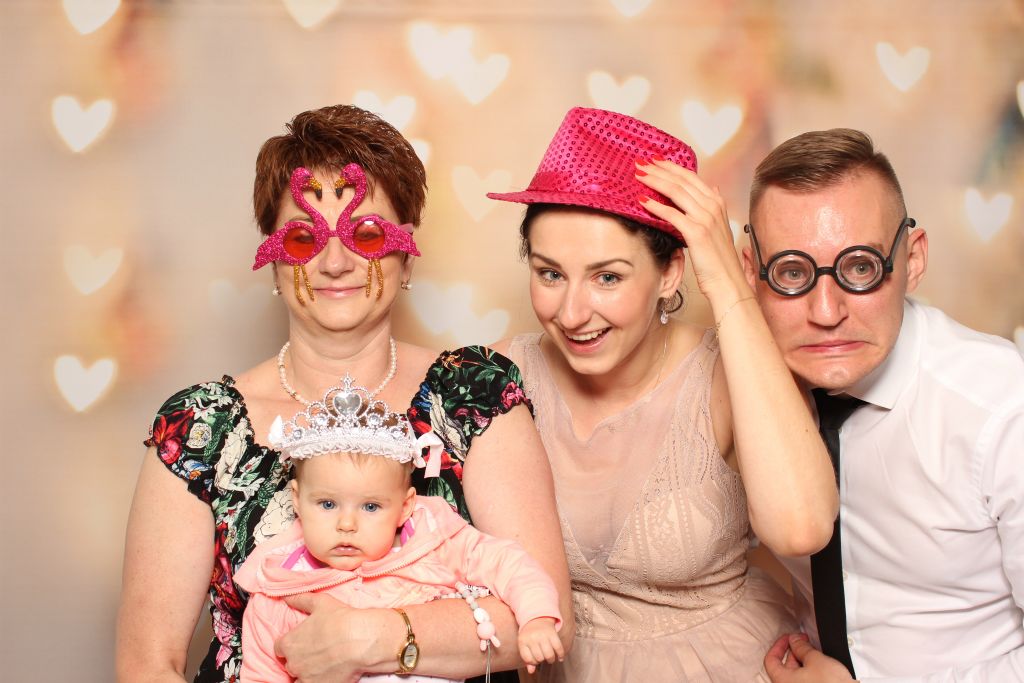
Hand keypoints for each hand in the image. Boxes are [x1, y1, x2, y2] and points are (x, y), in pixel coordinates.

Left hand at [276, 593, 390, 682]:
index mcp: (289, 643)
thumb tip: (285, 596)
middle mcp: (293, 663)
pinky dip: (316, 680)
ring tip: (323, 664)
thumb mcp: (319, 602)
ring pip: (300, 677)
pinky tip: (327, 673)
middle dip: (300, 658)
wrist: (360, 640)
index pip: (279, 648)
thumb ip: (299, 599)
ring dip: (307, 671)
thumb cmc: (340, 620)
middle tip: (317, 651)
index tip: (302, 642)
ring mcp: (305, 677)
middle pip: (290, 663)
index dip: (290, 644)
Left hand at [517, 617, 564, 673]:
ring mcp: (542, 635)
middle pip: (539, 658)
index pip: (528, 659)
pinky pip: (558, 648)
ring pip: (549, 655)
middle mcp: (532, 637)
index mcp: (523, 640)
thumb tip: (531, 671)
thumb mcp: (524, 644)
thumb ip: (527, 658)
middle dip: (542, 660)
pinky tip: (560, 657)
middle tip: (543, 656)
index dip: (533, 661)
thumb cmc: (530, 635)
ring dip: (551, 659)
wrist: (537, 617)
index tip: (535, 659)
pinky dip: (561, 655)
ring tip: (550, 658)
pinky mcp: (552, 633)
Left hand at [635, 160, 748, 303]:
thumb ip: (714, 207)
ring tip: (638, 176)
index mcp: (717, 202)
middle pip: (681, 180)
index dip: (671, 167)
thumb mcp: (720, 227)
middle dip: (659, 169)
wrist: (727, 281)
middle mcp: (713, 206)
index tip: (654, 161)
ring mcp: (706, 218)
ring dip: (655, 181)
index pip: (690, 176)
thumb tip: (712, 188)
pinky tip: (642, 201)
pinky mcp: (696, 232)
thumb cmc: (718, 259)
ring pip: (676, 191)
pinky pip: (672, 214)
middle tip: (640, 163)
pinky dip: (655, 206)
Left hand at [764, 633, 855, 682]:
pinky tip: (821, 665)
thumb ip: (801, 647)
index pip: (771, 660)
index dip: (779, 646)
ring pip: (796, 674)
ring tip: (815, 653)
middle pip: (785, 666)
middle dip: (794, 651)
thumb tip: (794, 640)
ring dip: (803, 660)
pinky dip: (810, 671)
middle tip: (805, 641)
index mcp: (782, 681)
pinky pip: (806, 680)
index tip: (789, 638)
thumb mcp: (815, 660)